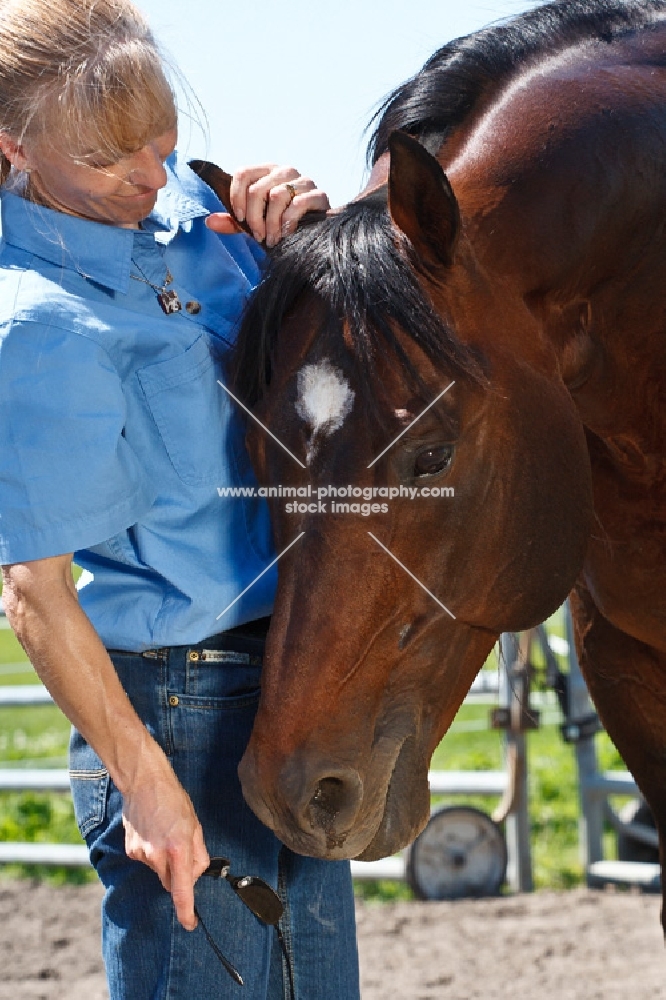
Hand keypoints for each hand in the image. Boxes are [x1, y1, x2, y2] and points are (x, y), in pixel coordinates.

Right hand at [122, 754, 209, 930]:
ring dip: (165, 860)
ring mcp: (141, 854)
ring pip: (158, 870)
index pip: (182, 890)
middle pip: (171, 881)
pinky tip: (153, 832)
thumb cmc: (173, 800)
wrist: (144, 782)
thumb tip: (196, 874)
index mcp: (178, 848)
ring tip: (165, 832)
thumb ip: (198, 853)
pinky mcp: (130, 850)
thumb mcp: (195, 825)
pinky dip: (152, 852)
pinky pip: (147, 860)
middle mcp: (157, 855)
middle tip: (181, 849)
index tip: (190, 923)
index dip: (186, 911)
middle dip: (178, 874)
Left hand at [205, 163, 329, 246]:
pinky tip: (287, 234)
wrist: (313, 237)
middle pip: (258, 189)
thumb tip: (209, 222)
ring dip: (272, 223)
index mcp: (265, 172)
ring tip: (272, 240)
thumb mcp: (253, 225)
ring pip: (277, 195)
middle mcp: (284, 171)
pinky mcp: (319, 195)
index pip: (242, 173)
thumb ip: (233, 222)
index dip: (236, 197)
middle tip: (258, 237)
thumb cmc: (280, 227)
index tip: (239, 219)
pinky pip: (299, 203)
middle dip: (254, 218)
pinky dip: (289, 222)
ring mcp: (303, 181)